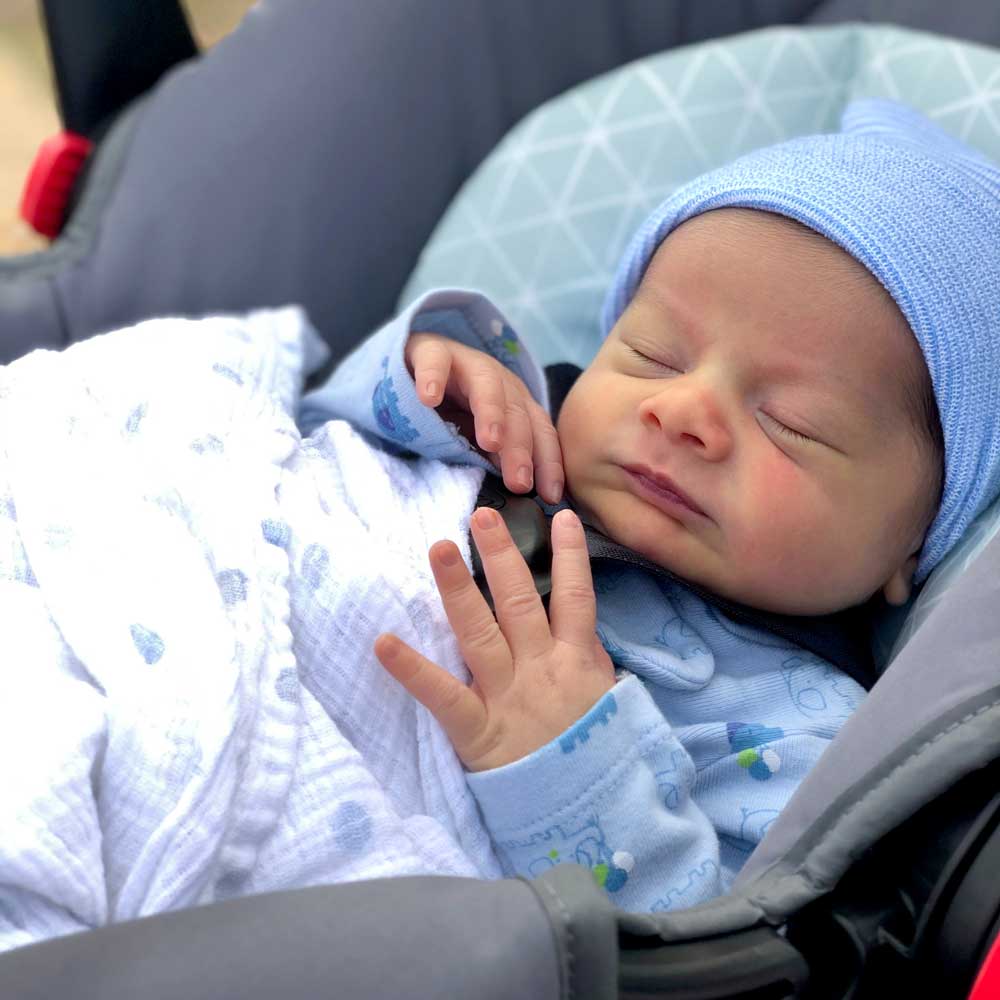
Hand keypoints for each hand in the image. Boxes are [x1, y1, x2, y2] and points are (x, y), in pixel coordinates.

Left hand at [374, 506, 614, 771]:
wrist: (586, 814)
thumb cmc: (592, 752)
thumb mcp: (606, 699)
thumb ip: (589, 657)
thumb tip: (578, 619)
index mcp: (575, 660)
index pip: (576, 597)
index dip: (570, 556)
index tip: (559, 518)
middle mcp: (540, 668)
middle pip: (518, 602)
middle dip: (500, 556)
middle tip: (481, 515)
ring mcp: (506, 695)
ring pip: (480, 632)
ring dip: (457, 589)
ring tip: (440, 547)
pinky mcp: (476, 729)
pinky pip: (442, 695)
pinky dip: (412, 669)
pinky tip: (383, 642)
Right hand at [405, 331, 563, 502]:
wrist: (410, 368)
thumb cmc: (446, 412)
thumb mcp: (473, 439)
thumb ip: (495, 458)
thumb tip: (519, 490)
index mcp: (516, 405)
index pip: (540, 432)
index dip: (548, 463)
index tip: (550, 496)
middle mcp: (500, 382)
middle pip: (518, 413)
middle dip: (521, 449)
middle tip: (519, 482)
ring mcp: (468, 364)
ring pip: (488, 384)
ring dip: (492, 413)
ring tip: (490, 442)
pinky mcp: (432, 351)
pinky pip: (436, 360)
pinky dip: (433, 377)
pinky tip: (428, 398)